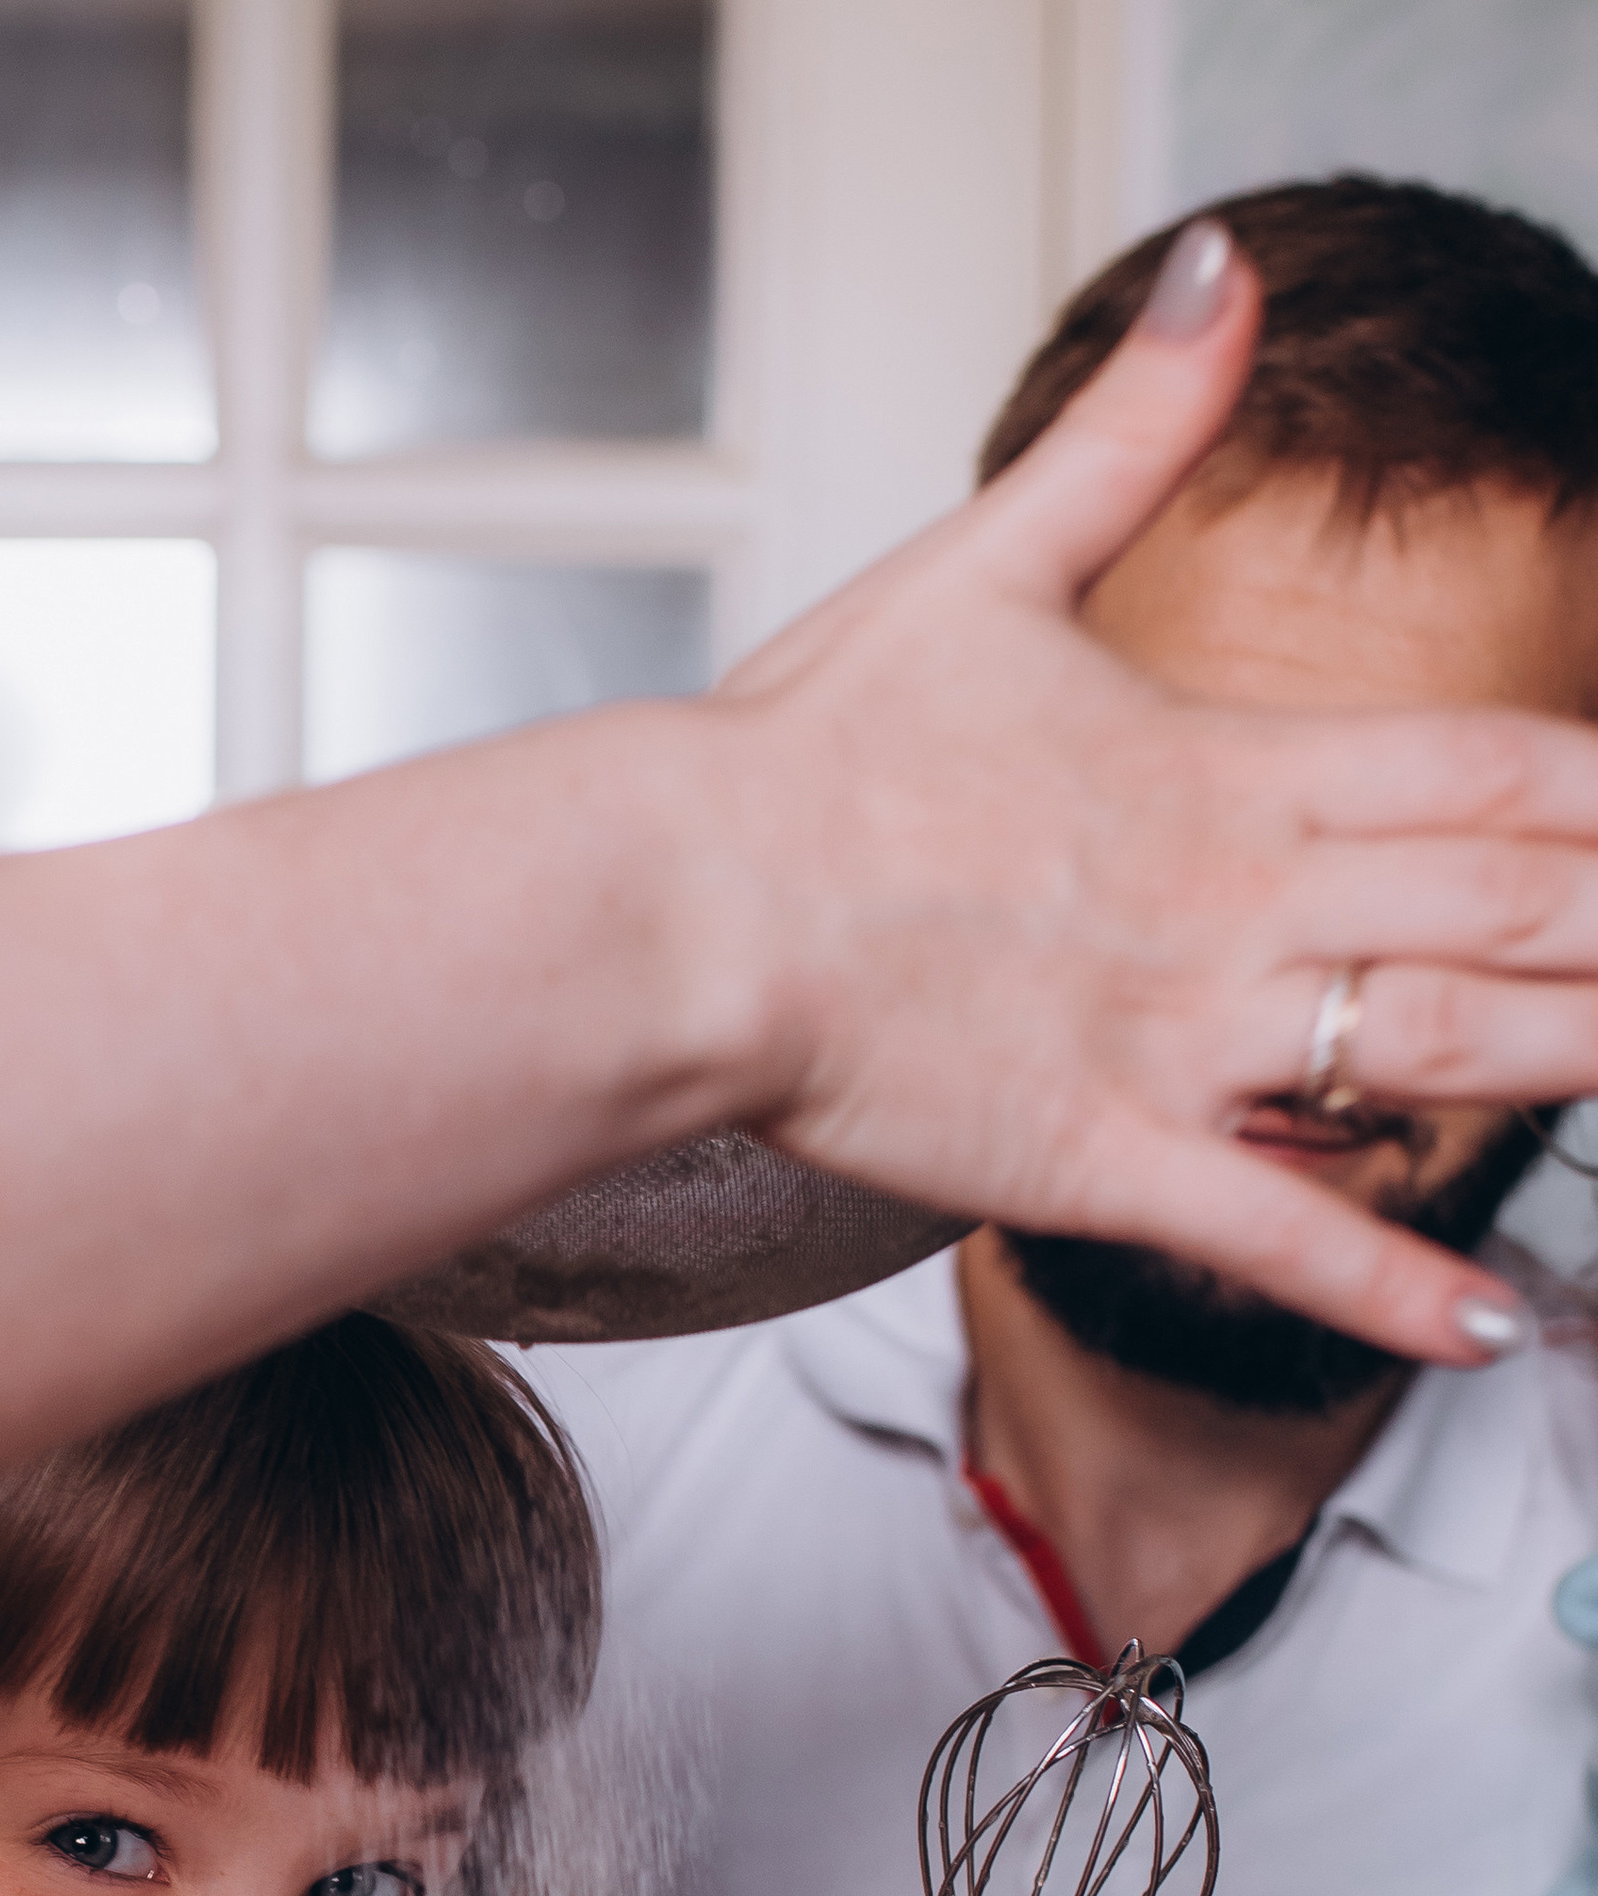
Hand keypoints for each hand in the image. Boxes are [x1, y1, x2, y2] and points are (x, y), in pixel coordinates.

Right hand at [712, 217, 1597, 1366]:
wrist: (685, 905)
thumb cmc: (806, 759)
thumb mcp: (985, 560)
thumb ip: (1132, 435)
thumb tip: (1225, 273)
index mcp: (1223, 766)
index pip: (1487, 772)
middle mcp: (1231, 901)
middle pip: (1501, 908)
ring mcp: (1174, 1038)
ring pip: (1430, 1052)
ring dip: (1570, 1066)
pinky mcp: (1097, 1157)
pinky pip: (1275, 1232)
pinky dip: (1390, 1286)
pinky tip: (1494, 1322)